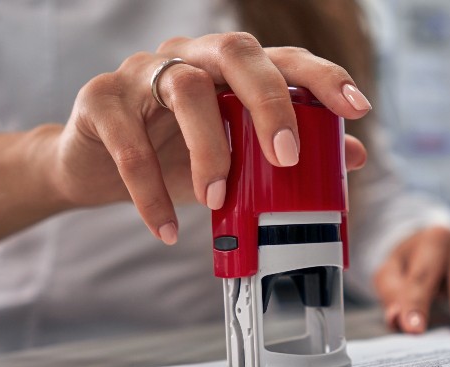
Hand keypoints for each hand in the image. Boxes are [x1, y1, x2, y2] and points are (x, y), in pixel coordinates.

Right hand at [43, 33, 371, 244]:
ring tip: (217, 200)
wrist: (93, 166)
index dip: (322, 77)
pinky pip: (129, 144)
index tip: (357, 108)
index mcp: (228, 67)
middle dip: (270, 102)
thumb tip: (355, 154)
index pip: (282, 58)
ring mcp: (140, 73)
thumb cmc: (172, 154)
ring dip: (209, 149)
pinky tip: (166, 229)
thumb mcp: (236, 156)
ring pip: (184, 89)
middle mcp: (188, 56)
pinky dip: (150, 192)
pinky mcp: (101, 101)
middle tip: (287, 156)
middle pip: (236, 54)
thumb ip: (290, 152)